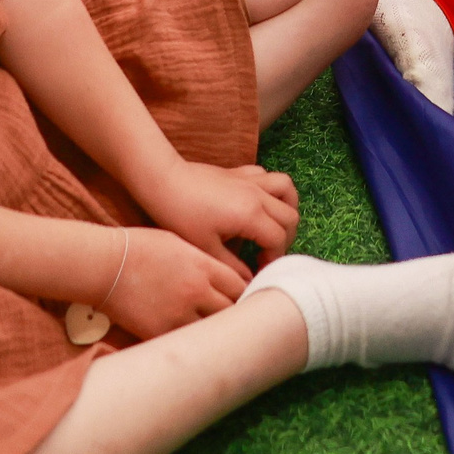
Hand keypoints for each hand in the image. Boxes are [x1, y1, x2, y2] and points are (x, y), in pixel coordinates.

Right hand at [102, 225, 250, 338]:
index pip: (241, 285)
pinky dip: (192, 342)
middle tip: (238, 318)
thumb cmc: (140, 247)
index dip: (246, 292)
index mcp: (203, 266)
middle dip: (236, 313)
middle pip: (233, 310)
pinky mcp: (160, 332)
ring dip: (216, 331)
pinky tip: (193, 341)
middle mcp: (197, 291)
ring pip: (213, 330)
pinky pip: (187, 342)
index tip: (246, 296)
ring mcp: (179, 314)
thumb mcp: (180, 243)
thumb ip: (204, 261)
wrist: (104, 264)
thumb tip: (222, 276)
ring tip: (219, 333)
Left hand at [139, 160, 299, 271]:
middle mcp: (258, 195)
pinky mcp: (240, 172)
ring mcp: (251, 180)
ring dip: (286, 209)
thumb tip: (249, 281)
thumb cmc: (181, 215)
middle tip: (264, 253)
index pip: (279, 239)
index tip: (259, 268)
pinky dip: (271, 190)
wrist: (163, 181)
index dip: (274, 258)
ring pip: (287, 190)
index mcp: (251, 214)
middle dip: (284, 239)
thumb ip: (232, 266)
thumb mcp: (206, 248)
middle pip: (290, 217)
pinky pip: (268, 177)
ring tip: (272, 225)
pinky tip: (258, 202)